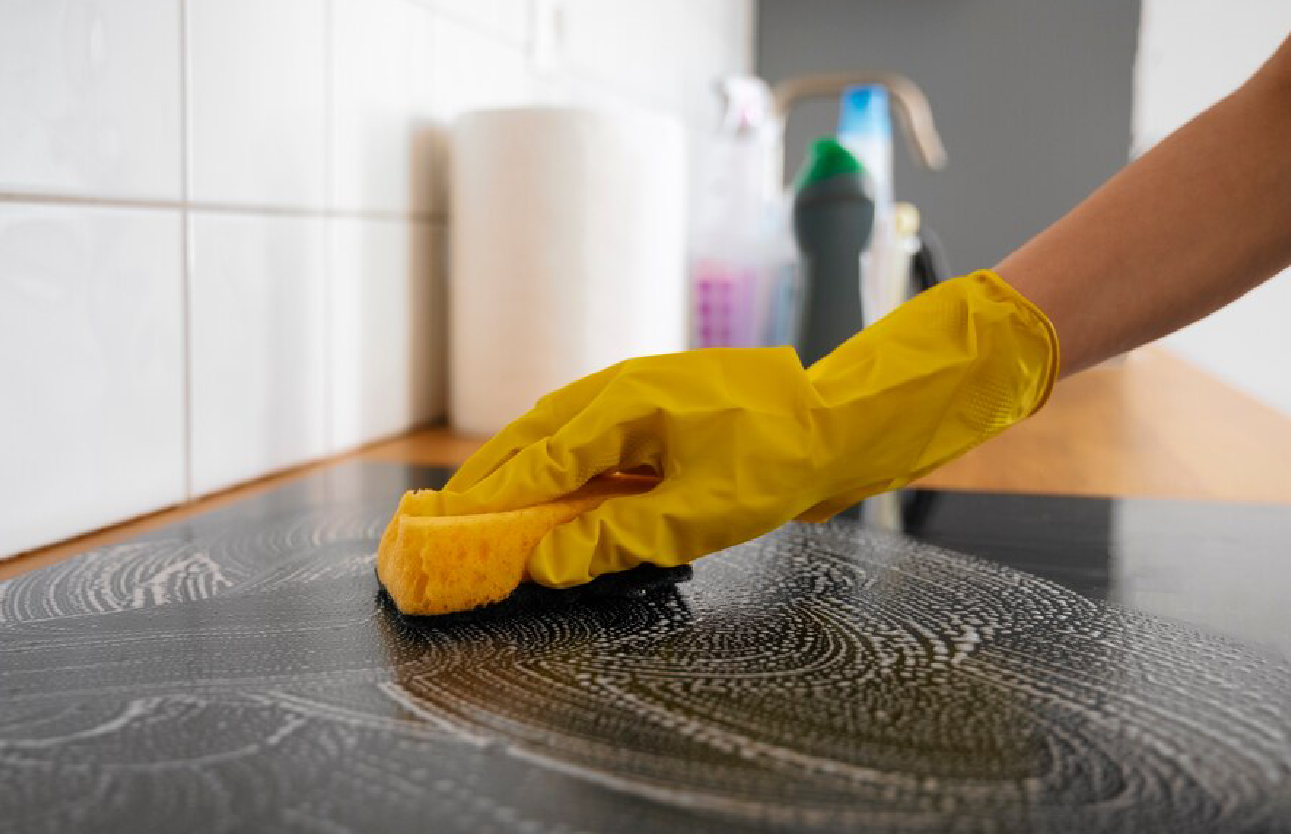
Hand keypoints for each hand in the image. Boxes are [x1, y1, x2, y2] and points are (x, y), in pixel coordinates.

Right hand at [438, 270, 1059, 587]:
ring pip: (561, 429)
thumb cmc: (780, 460)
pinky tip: (555, 488)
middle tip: (448, 515)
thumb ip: (617, 537)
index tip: (450, 525)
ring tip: (486, 502)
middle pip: (536, 432)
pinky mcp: (660, 410)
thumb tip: (547, 562)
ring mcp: (642, 394)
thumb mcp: (699, 514)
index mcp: (625, 401)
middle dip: (491, 475)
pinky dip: (560, 463)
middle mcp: (623, 388)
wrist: (842, 422)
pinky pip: (593, 434)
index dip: (491, 496)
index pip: (539, 457)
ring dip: (522, 466)